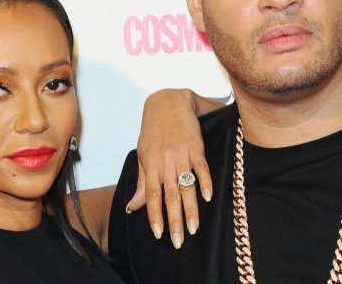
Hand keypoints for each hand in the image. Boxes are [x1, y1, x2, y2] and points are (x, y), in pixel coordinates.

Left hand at [126, 89, 221, 248]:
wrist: (168, 100)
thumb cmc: (154, 128)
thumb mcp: (144, 153)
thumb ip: (142, 181)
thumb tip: (133, 206)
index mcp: (150, 163)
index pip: (151, 195)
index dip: (155, 215)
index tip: (159, 234)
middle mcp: (165, 160)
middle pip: (170, 195)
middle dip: (174, 220)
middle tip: (177, 241)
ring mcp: (181, 153)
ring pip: (186, 186)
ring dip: (190, 209)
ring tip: (193, 228)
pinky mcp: (196, 146)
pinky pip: (202, 167)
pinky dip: (205, 182)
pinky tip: (208, 198)